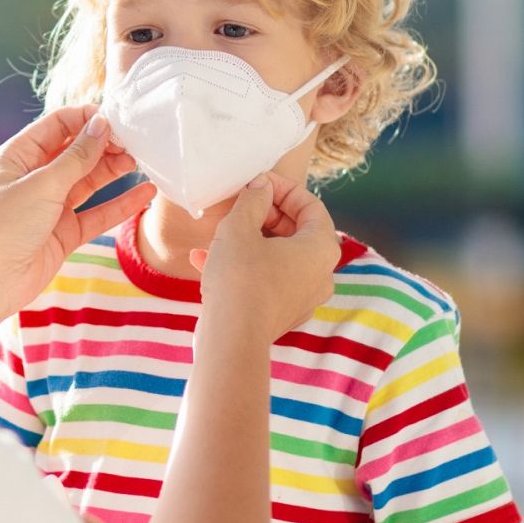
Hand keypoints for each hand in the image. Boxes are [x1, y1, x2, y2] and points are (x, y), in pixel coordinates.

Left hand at [0, 105, 156, 320]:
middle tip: (136, 142)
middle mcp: (34, 178)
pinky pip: (97, 214)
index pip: (58, 125)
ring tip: (142, 161)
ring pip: (88, 182)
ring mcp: (49, 206)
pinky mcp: (63, 233)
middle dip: (105, 145)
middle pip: (76, 152)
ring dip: (114, 171)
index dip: (87, 119)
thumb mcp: (42, 184)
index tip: (117, 119)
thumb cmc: (2, 226)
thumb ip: (76, 157)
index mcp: (18, 156)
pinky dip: (120, 205)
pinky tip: (145, 193)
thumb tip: (101, 125)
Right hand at [190, 171, 339, 338]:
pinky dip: (241, 266)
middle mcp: (319, 274)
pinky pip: (264, 280)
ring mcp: (302, 297)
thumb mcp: (240, 228)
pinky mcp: (280, 314)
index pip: (311, 205)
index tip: (257, 182)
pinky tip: (203, 259)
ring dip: (248, 240)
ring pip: (276, 256)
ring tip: (218, 232)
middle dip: (264, 214)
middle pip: (296, 231)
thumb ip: (253, 200)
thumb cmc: (240, 279)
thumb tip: (261, 187)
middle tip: (238, 205)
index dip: (282, 187)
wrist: (231, 340)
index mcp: (320, 249)